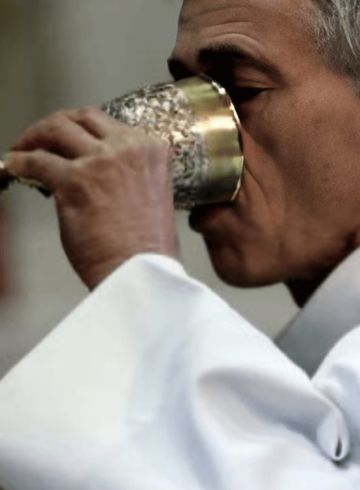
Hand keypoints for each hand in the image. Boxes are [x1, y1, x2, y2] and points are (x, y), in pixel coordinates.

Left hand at [6, 107, 175, 288]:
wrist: (140, 274)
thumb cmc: (146, 247)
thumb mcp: (150, 195)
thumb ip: (126, 173)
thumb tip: (91, 171)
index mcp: (151, 150)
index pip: (107, 123)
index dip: (81, 129)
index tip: (67, 140)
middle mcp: (128, 147)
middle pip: (81, 117)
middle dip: (55, 125)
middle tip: (41, 138)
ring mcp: (100, 162)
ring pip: (56, 129)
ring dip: (33, 137)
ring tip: (21, 149)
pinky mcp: (74, 181)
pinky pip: (36, 161)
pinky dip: (18, 162)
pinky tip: (12, 168)